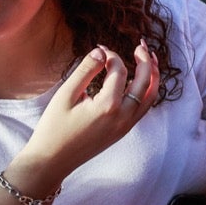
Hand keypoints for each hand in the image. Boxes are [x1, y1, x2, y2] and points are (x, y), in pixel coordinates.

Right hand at [14, 42, 157, 187]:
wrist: (52, 161)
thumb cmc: (54, 127)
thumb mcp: (65, 95)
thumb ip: (85, 70)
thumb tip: (101, 50)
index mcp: (108, 106)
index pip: (119, 71)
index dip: (111, 55)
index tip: (100, 48)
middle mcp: (123, 116)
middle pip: (145, 81)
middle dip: (144, 59)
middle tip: (140, 44)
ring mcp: (126, 125)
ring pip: (150, 96)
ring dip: (153, 75)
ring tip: (150, 58)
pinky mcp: (124, 131)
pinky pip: (144, 107)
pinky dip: (147, 90)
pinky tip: (141, 80)